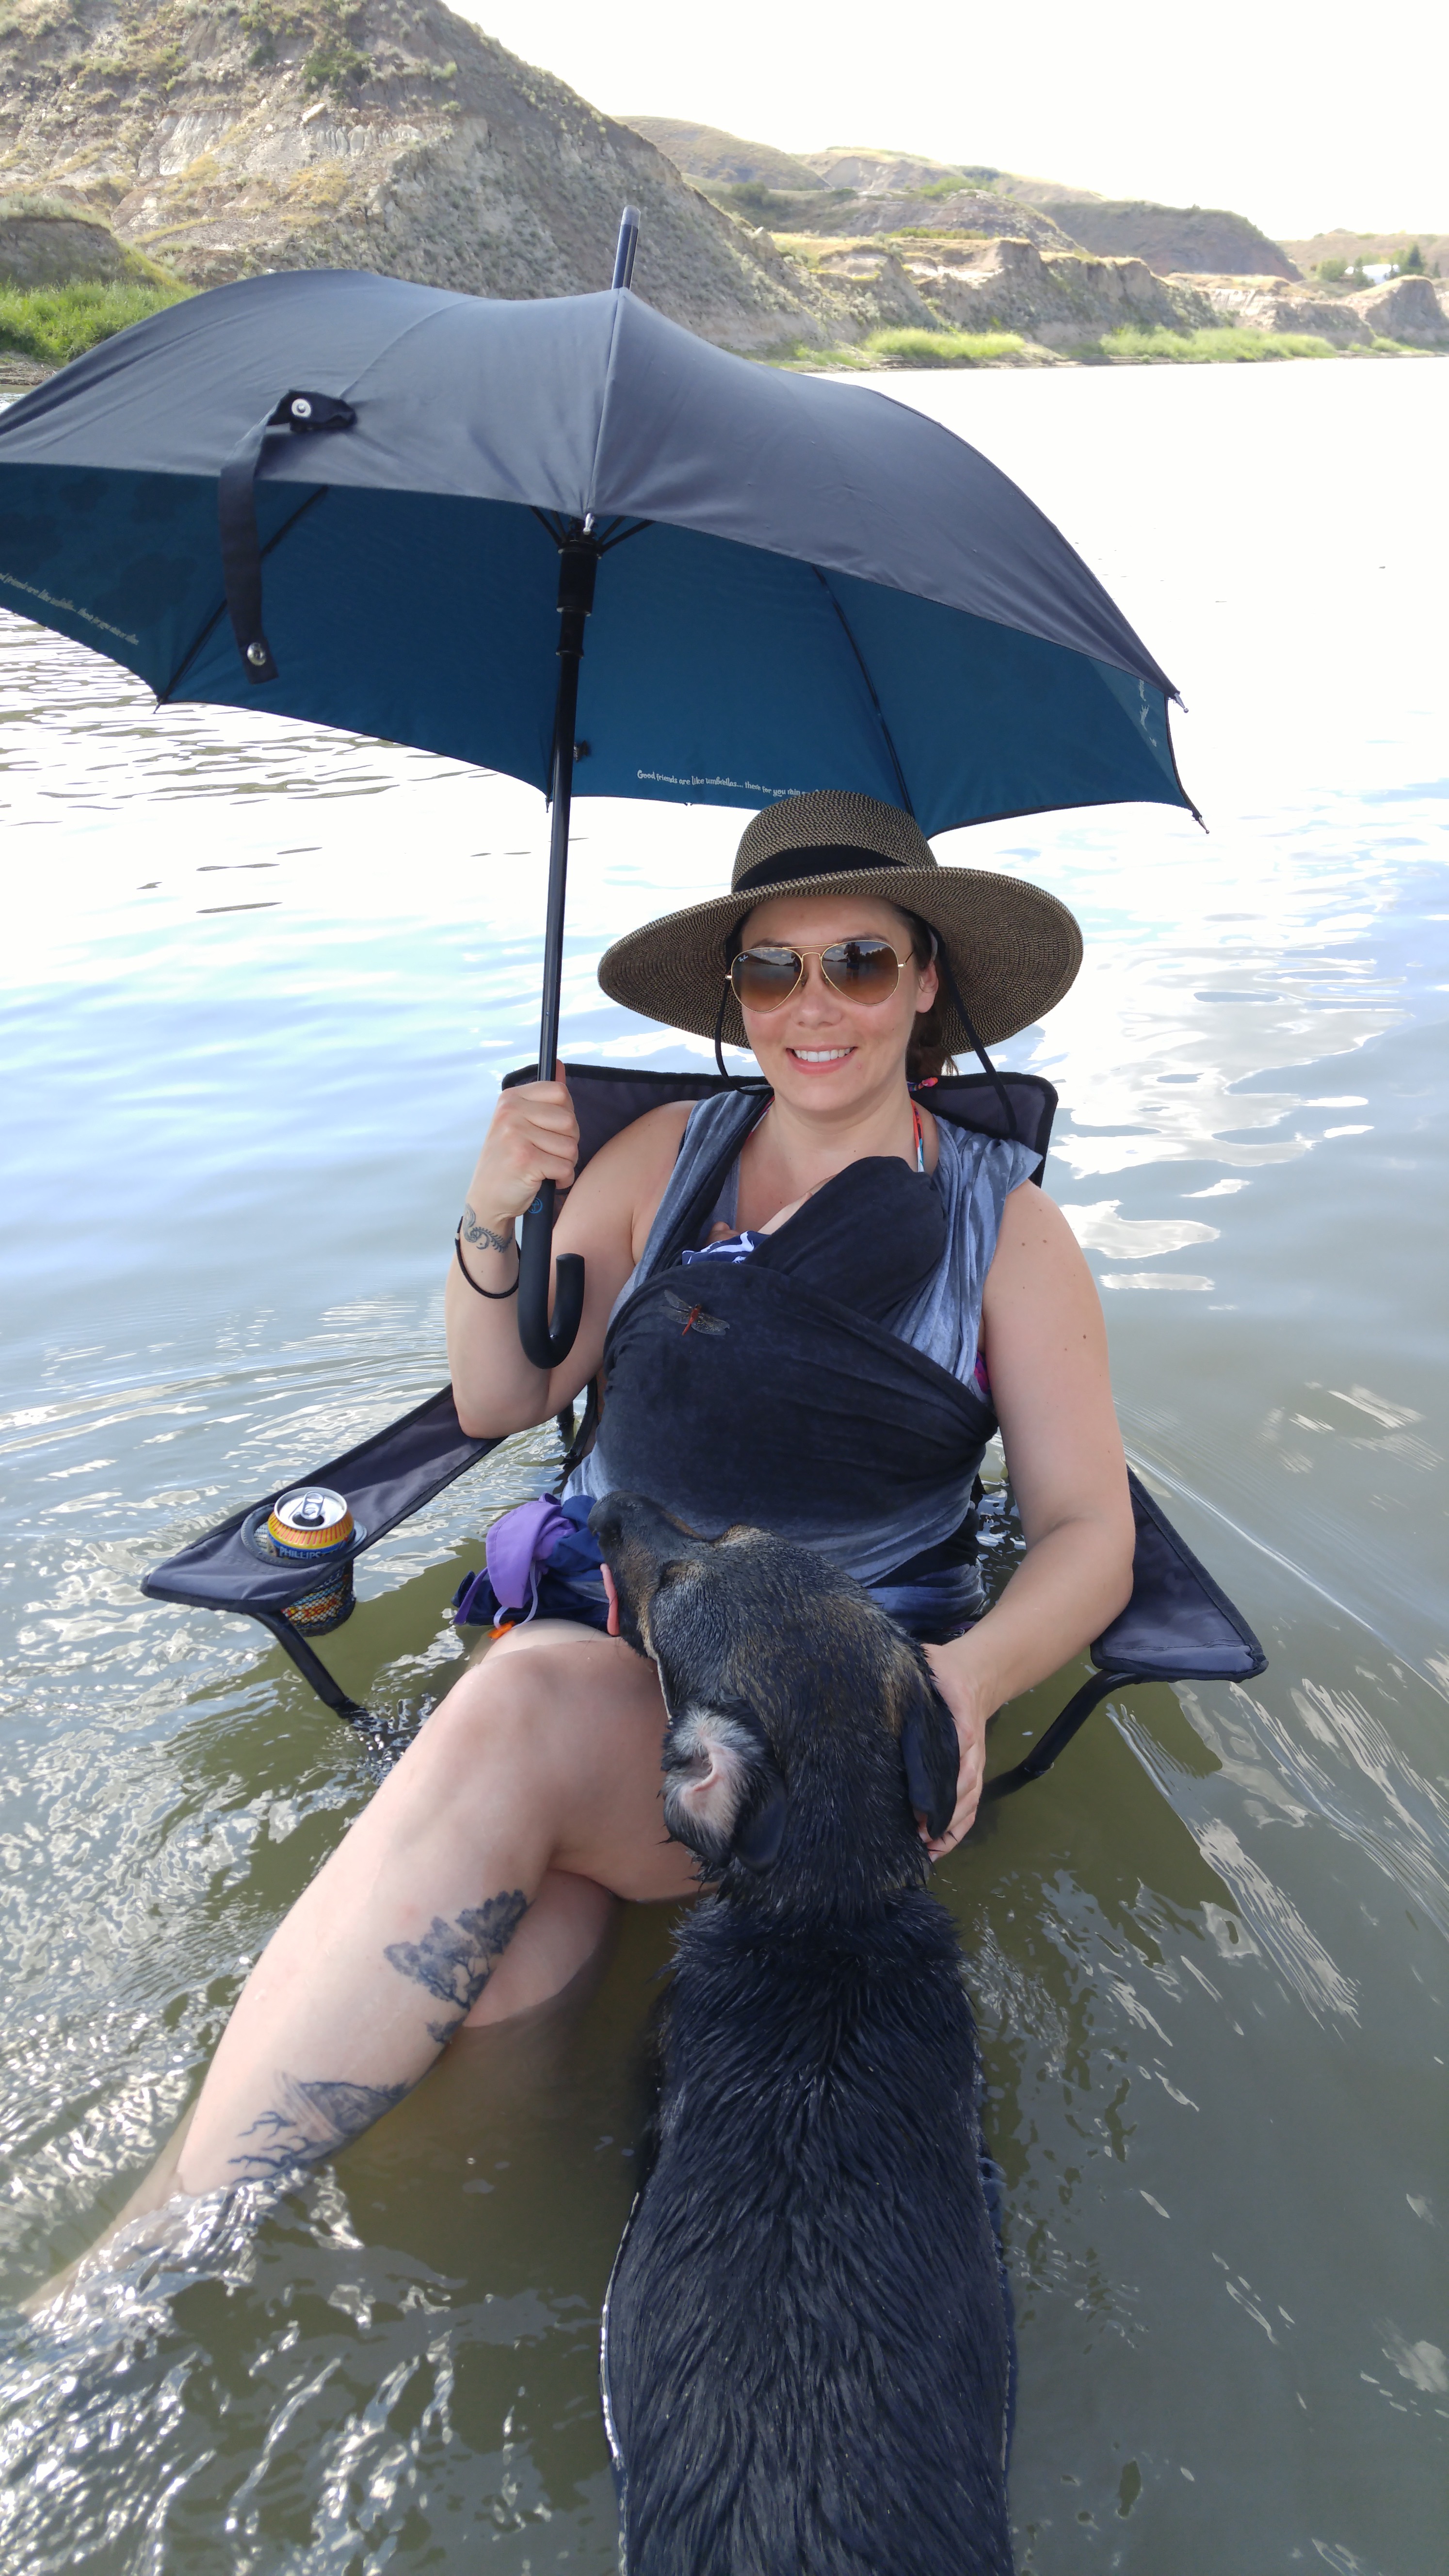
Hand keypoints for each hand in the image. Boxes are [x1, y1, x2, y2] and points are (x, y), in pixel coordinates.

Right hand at [467, 1080, 578, 1234]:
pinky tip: (546, 1181)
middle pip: (570, 1121)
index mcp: (510, 1098)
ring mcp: (516, 1135)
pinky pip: (566, 1167)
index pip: (560, 1093)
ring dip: (565, 1163)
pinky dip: (562, 1180)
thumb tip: (558, 1064)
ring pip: (571, 1146)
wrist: (487, 1199)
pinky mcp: (525, 1159)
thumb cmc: (508, 1162)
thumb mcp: (518, 1123)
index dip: (566, 1116)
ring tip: (545, 1168)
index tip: (551, 1131)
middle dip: (568, 1143)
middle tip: (547, 1155)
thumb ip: (541, 1097)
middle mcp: (511, 1112)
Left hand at [921, 1642, 989, 1857]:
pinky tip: (936, 1849)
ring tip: (923, 1851)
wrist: (975, 1676)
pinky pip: (969, 1807)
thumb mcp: (929, 1666)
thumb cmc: (943, 1673)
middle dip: (941, 1816)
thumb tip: (878, 1686)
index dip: (941, 1787)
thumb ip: (911, 1678)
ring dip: (948, 1830)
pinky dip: (956, 1831)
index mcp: (962, 1724)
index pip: (957, 1759)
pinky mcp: (971, 1774)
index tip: (920, 1809)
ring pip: (968, 1804)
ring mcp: (973, 1765)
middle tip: (913, 1836)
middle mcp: (972, 1751)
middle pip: (964, 1790)